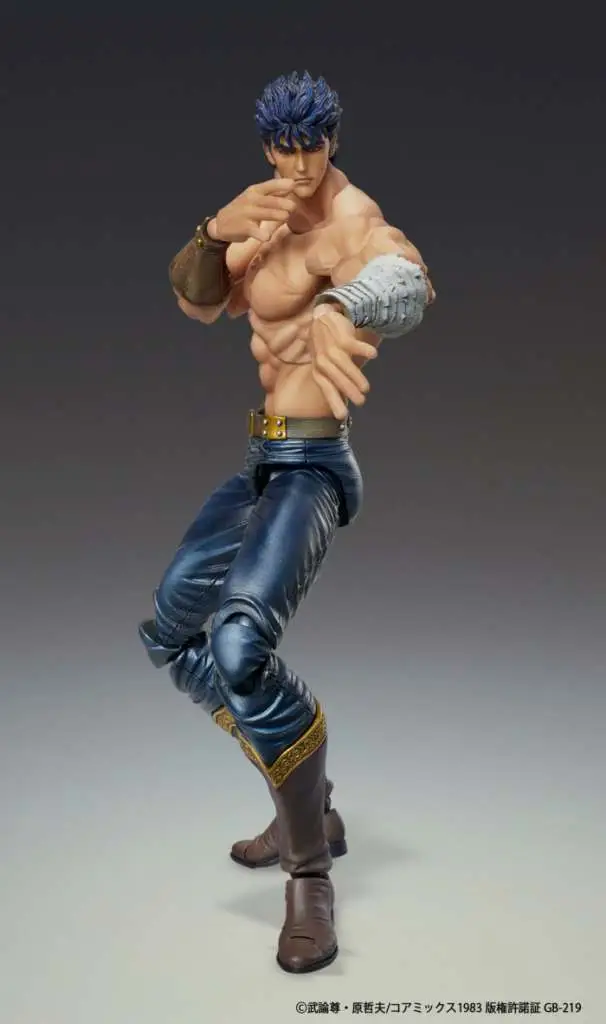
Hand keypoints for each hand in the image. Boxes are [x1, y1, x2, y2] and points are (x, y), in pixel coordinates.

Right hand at [210, 179, 296, 242]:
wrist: (221, 223)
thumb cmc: (243, 209)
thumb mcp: (255, 197)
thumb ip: (273, 193)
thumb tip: (291, 186)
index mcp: (255, 191)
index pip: (270, 185)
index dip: (281, 184)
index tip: (293, 184)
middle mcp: (251, 200)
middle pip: (269, 201)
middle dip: (282, 203)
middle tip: (293, 206)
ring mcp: (247, 214)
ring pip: (264, 214)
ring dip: (276, 215)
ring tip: (286, 217)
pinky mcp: (244, 228)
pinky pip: (255, 231)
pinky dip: (262, 234)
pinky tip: (267, 237)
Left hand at [310, 305, 377, 419]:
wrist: (323, 315)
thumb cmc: (326, 345)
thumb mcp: (323, 362)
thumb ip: (332, 379)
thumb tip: (344, 398)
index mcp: (318, 368)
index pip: (325, 387)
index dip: (333, 400)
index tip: (342, 416)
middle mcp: (323, 359)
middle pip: (334, 377)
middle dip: (347, 390)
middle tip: (360, 401)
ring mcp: (331, 347)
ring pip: (343, 363)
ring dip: (354, 376)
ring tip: (366, 389)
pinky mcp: (341, 335)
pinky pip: (352, 344)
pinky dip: (362, 349)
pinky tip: (374, 355)